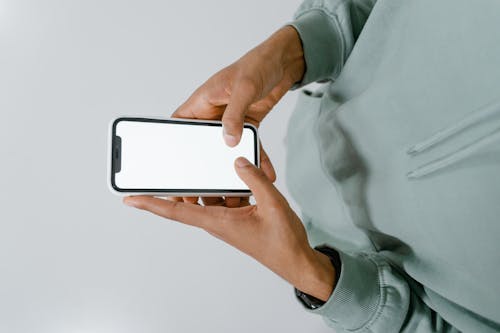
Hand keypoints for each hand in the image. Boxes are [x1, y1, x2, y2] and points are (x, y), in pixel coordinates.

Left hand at [123, 157, 334, 301]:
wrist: (295, 260)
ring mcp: (226, 221)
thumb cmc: (282, 242)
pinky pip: (224, 199)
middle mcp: (217, 222)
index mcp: (218, 221)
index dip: (152, 204)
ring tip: (217, 169)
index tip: (131, 198)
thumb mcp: (272, 204)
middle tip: (168, 168)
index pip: (176, 211)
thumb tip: (237, 162)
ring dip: (211, 187)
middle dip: (178, 187)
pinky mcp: (236, 219)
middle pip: (188, 202)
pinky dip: (228, 189)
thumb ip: (254, 180)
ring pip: (209, 198)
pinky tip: (240, 179)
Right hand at [171, 25, 304, 205]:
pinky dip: (258, 159)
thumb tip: (228, 140)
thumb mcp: (244, 87)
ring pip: (227, 150)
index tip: (174, 168)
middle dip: (204, 167)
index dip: (174, 147)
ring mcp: (230, 121)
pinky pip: (251, 145)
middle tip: (203, 190)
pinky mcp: (248, 125)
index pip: (179, 126)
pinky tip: (265, 173)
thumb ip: (234, 115)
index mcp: (201, 102)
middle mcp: (212, 114)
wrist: (282, 62)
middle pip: (202, 144)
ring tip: (235, 190)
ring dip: (233, 168)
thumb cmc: (257, 64)